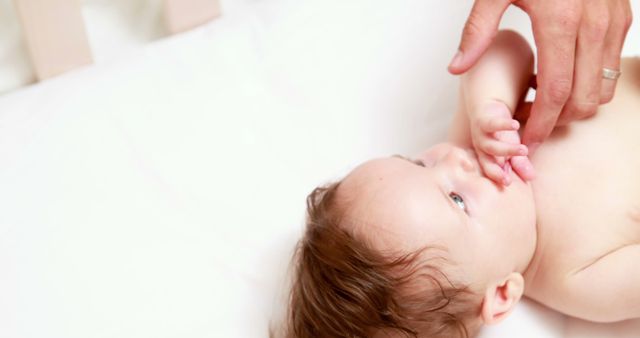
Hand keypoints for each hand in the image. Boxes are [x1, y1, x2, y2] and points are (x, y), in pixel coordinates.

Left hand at [449, 0, 632, 151]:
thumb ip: (477, 30)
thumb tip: (457, 67)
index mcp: (561, 22)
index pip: (556, 92)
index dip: (542, 124)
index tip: (528, 140)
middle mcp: (595, 25)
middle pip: (583, 99)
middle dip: (557, 122)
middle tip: (530, 126)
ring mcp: (612, 22)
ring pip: (602, 88)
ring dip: (575, 106)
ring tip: (543, 105)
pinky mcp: (620, 18)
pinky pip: (610, 67)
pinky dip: (589, 84)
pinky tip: (561, 80)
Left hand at [470, 101, 534, 185]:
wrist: (488, 109)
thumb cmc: (501, 134)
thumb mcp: (512, 149)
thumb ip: (520, 163)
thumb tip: (531, 178)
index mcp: (486, 158)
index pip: (490, 171)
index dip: (497, 177)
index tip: (508, 184)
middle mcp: (481, 148)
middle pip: (487, 161)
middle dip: (496, 170)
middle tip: (509, 178)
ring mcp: (481, 135)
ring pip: (490, 146)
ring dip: (507, 150)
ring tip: (524, 150)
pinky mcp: (484, 121)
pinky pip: (492, 124)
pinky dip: (503, 125)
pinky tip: (515, 126)